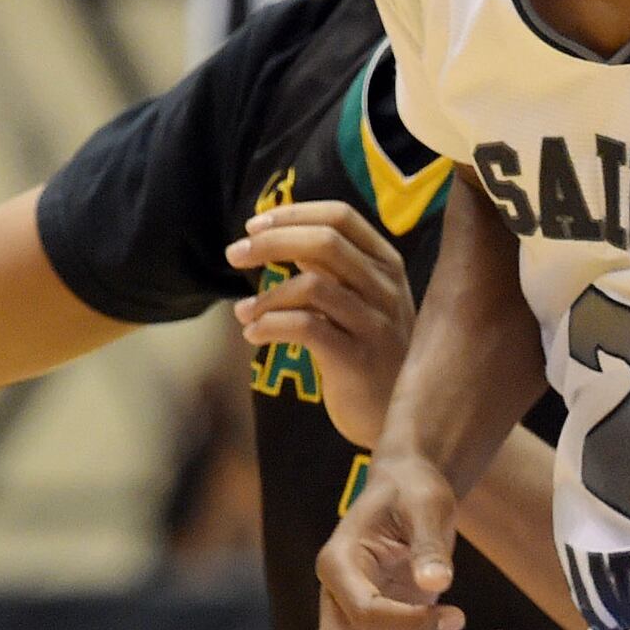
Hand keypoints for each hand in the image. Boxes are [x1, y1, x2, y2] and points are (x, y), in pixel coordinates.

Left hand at [229, 201, 415, 448]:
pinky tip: (253, 334)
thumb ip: (331, 269)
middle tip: (234, 254)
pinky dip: (270, 326)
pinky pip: (306, 328)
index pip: (340, 217)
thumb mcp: (360, 301)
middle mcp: (386, 288)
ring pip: (312, 286)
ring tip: (243, 312)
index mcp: (386, 265)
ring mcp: (375, 324)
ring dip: (266, 295)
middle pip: (324, 242)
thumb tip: (282, 235)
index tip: (254, 225)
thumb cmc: (369, 352)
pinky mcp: (357, 361)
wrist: (394, 416)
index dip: (293, 214)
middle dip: (271, 243)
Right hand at [313, 451, 507, 629]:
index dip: (408, 623)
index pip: (362, 617)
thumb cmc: (413, 489)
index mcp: (337, 567)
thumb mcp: (426, 504)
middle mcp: (341, 604)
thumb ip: (430, 544)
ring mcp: (365, 624)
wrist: (413, 484)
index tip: (456, 616)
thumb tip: (439, 584)